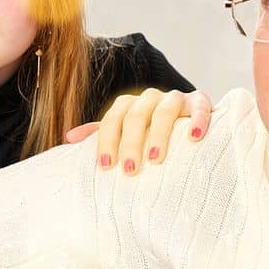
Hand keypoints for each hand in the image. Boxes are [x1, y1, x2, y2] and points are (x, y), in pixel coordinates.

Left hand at [63, 87, 212, 173]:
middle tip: (130, 170)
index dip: (107, 141)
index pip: (113, 118)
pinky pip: (199, 108)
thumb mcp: (127, 135)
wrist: (189, 123)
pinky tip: (193, 138)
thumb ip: (102, 134)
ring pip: (164, 110)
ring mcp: (176, 98)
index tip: (106, 166)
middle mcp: (151, 98)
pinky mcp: (200, 102)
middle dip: (130, 143)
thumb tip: (69, 139)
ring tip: (155, 160)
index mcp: (130, 105)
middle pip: (136, 115)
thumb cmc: (153, 135)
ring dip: (159, 135)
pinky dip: (197, 121)